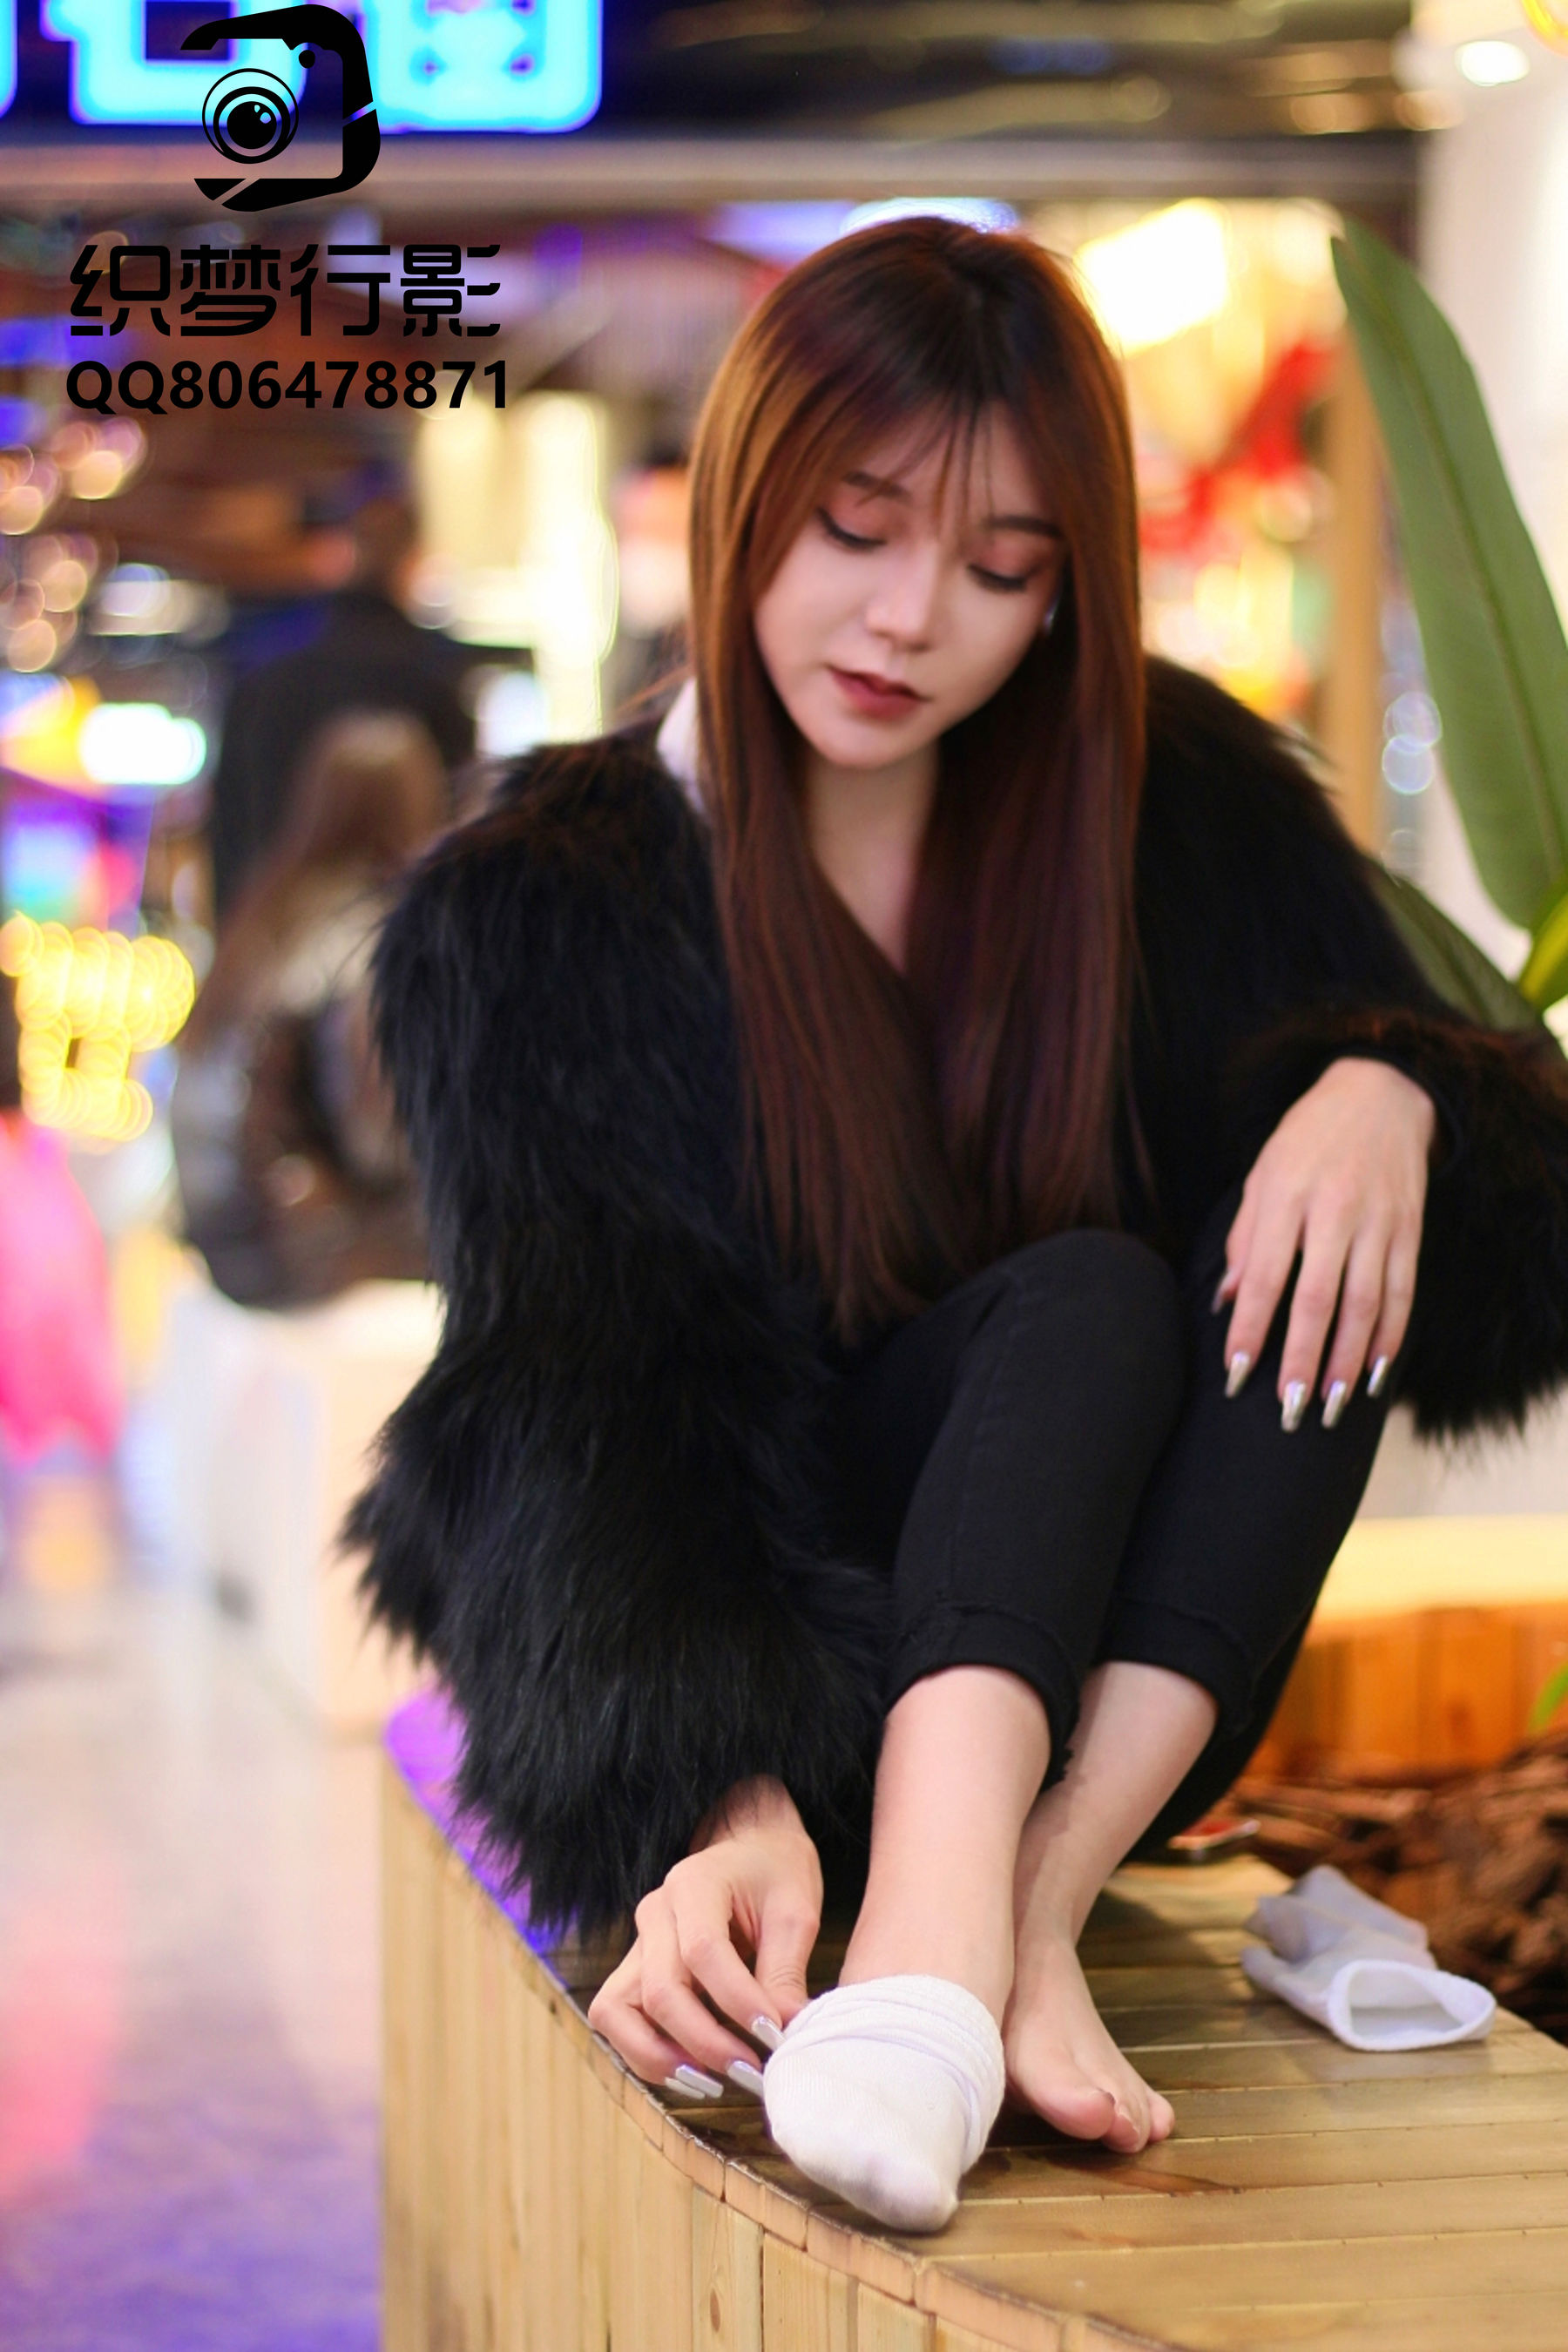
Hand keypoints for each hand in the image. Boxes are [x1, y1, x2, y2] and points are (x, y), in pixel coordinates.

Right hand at [586, 1776, 821, 2091]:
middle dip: (706, 2042)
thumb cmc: (774, 1872)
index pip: (703, 1951)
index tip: (775, 2035)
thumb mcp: (794, 1910)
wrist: (748, 1846)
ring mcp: (637, 1943)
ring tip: (713, 2082)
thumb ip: (786, 1972)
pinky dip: (645, 2053)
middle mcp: (655, 1914)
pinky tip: (691, 2070)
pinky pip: (618, 2020)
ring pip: (619, 2011)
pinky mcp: (634, 1971)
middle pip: (660, 1990)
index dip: (737, 2001)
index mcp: (694, 1883)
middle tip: (753, 2071)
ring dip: (661, 2057)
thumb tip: (790, 2034)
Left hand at [1213, 1056, 1435, 1427]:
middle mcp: (1336, 1210)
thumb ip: (1246, 1239)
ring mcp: (1380, 1222)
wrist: (1381, 1094)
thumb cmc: (1306, 1140)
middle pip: (1319, 1299)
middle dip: (1302, 1359)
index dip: (1250, 1329)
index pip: (1266, 1275)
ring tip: (1329, 1405)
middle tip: (1287, 1409)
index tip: (1234, 1374)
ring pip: (1366, 1304)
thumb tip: (1228, 1301)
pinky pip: (1403, 1294)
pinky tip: (1375, 1374)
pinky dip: (1391, 1338)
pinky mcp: (1410, 1231)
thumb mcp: (1262, 1174)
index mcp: (1288, 1194)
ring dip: (1348, 1361)